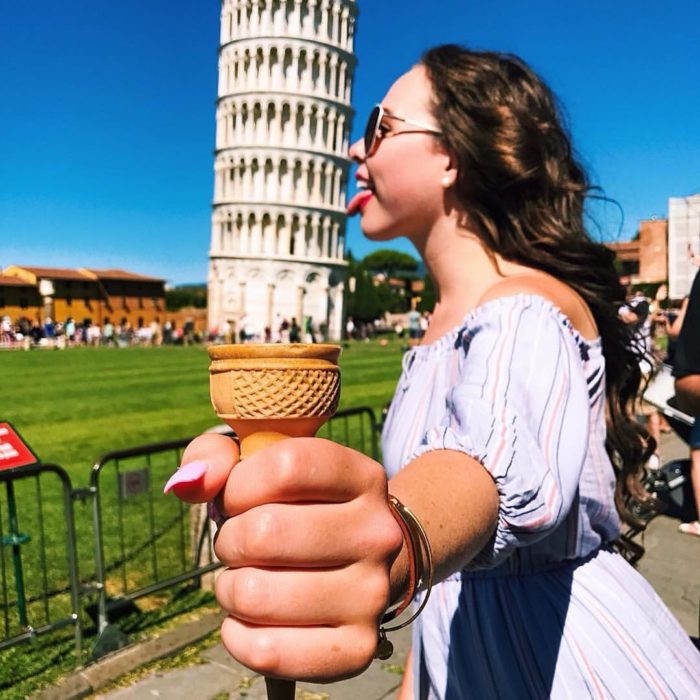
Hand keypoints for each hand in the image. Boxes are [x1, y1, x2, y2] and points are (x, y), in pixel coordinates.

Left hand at [169, 433, 403, 681]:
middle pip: (266, 532)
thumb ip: (216, 457)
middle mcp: (377, 533)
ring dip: (230, 588)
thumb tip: (187, 484)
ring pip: (257, 593)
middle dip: (230, 539)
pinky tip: (249, 618)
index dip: (240, 484)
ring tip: (247, 578)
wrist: (360, 564)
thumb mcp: (263, 464)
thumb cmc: (296, 507)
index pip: (286, 467)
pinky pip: (266, 650)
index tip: (238, 498)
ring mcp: (372, 593)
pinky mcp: (357, 648)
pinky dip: (237, 635)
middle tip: (240, 543)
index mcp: (361, 476)